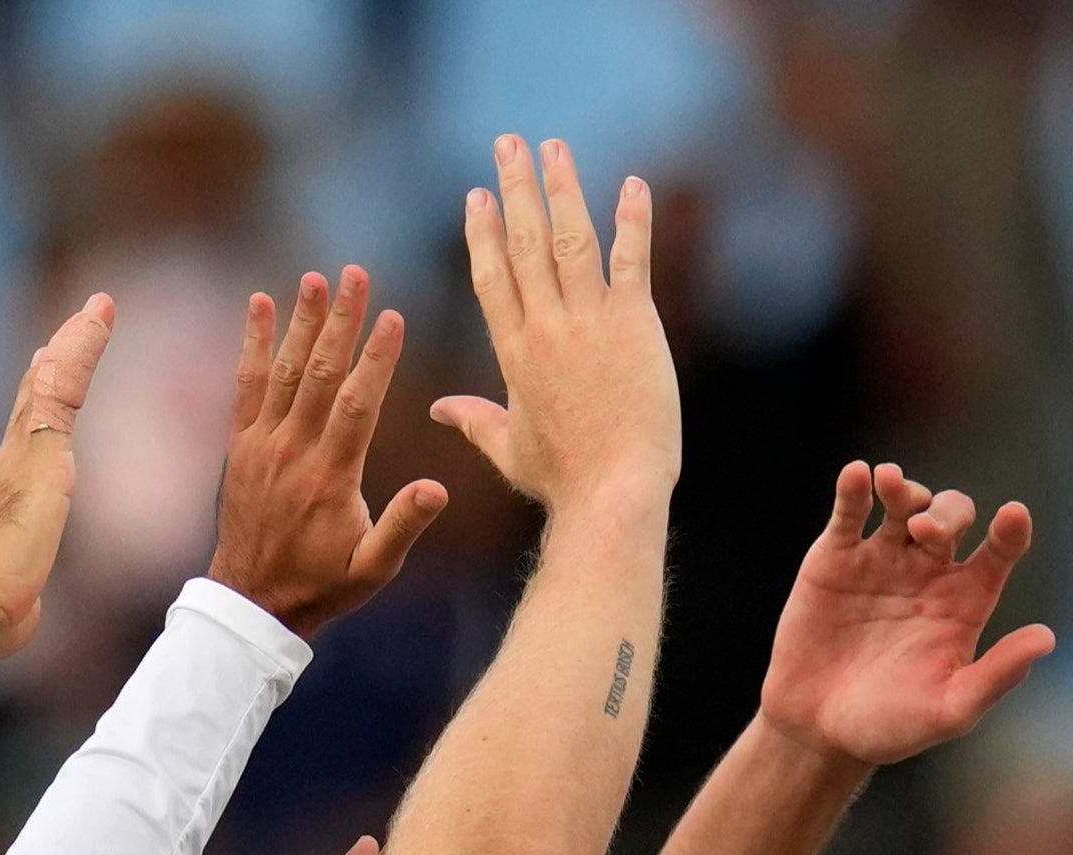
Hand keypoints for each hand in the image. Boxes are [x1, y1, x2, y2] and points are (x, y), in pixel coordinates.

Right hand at [0, 295, 114, 701]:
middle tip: (75, 326)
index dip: (42, 406)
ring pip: (51, 385)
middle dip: (57, 361)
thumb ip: (20, 592)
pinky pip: (62, 389)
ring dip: (73, 345)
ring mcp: (20, 454)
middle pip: (35, 399)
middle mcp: (7, 464)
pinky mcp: (38, 454)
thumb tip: (24, 608)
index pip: (29, 438)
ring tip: (95, 312)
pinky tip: (95, 321)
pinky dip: (80, 352)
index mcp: (6, 494)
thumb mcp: (14, 596)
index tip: (53, 373)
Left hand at [208, 269, 449, 638]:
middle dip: (340, 321)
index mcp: (331, 477)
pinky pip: (246, 385)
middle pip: (321, 373)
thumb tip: (437, 489)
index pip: (359, 404)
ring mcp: (263, 445)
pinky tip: (260, 304)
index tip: (393, 316)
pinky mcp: (240, 445)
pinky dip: (254, 344)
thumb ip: (403, 526)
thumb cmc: (322, 586)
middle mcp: (294, 452)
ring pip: (285, 372)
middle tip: (356, 274)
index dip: (377, 358)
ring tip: (315, 278)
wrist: (253, 602)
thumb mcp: (373, 569)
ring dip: (301, 321)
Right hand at [430, 137, 676, 518]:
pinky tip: (632, 184)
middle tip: (508, 142)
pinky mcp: (634, 325)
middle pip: (523, 242)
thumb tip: (438, 410)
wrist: (612, 494)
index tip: (478, 194)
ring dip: (562, 187)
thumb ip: (474, 420)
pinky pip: (631, 259)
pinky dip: (632, 219)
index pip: (491, 276)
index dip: (483, 230)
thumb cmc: (563, 480)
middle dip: (515, 187)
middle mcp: (546, 327)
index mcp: (514, 353)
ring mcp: (590, 322)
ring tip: (554, 146)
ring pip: (569, 238)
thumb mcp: (508, 449)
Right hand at [757, 462, 1055, 766]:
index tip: (1012, 517)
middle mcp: (928, 572)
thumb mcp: (949, 709)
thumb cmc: (890, 727)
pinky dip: (854, 489)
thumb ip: (996, 675)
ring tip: (891, 486)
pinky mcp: (835, 558)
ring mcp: (882, 560)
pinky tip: (859, 475)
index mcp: (965, 601)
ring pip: (903, 503)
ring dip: (903, 489)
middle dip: (945, 514)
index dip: (1010, 531)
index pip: (1000, 552)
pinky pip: (850, 512)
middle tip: (926, 531)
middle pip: (952, 518)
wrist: (817, 732)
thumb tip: (1047, 638)